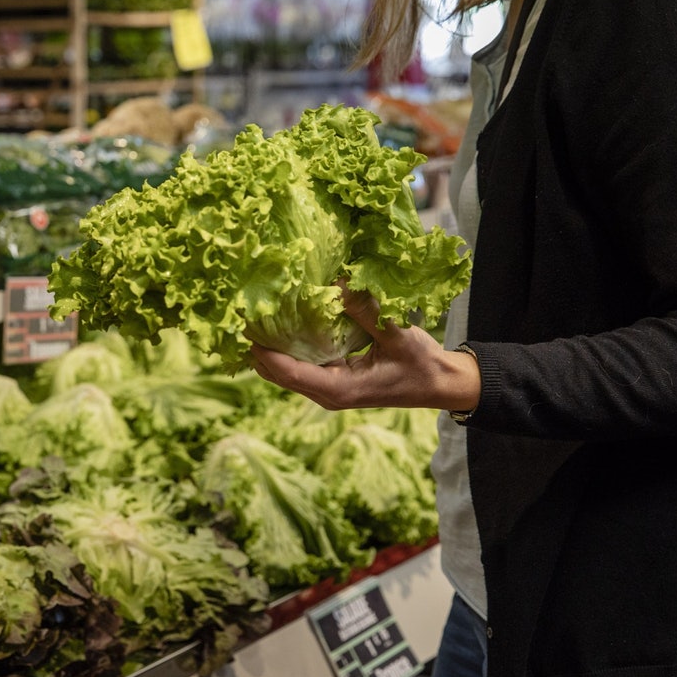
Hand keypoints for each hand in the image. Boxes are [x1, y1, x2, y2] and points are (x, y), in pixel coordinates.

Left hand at [249, 288, 480, 412]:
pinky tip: (276, 321)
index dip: (262, 351)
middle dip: (256, 348)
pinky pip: (298, 364)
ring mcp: (327, 387)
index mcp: (338, 389)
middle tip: (236, 315)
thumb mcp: (398, 336)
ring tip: (249, 316)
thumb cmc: (422, 364)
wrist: (440, 384)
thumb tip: (338, 283)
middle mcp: (326, 392)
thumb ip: (367, 311)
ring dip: (267, 347)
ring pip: (284, 370)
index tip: (241, 327)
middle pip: (276, 374)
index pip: (288, 373)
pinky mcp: (331, 378)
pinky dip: (285, 346)